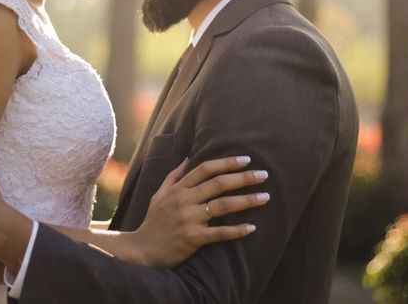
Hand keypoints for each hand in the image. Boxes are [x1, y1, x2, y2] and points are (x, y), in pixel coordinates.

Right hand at [131, 156, 269, 266]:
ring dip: (247, 201)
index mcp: (178, 189)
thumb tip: (188, 158)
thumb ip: (174, 176)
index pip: (205, 169)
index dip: (227, 162)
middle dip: (243, 178)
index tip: (246, 159)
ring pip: (223, 205)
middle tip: (264, 175)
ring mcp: (189, 219)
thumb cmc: (153, 221)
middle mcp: (184, 200)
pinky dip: (237, 230)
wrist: (142, 250)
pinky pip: (220, 233)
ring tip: (265, 197)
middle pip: (219, 184)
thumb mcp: (159, 194)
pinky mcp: (193, 238)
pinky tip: (252, 228)